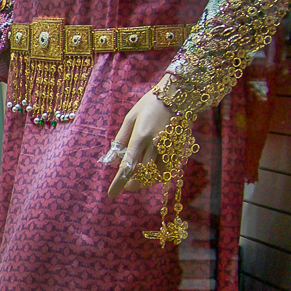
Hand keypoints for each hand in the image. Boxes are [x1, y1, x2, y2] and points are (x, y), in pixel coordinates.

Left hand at [106, 84, 177, 199]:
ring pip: (157, 175)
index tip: (111, 195)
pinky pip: (169, 168)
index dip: (118, 183)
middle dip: (133, 184)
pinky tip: (153, 171)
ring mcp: (170, 147)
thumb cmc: (149, 104)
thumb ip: (121, 139)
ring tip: (138, 179)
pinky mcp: (179, 148)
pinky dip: (159, 174)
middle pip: (143, 174)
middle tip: (126, 185)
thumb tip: (113, 159)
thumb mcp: (130, 118)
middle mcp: (156, 145)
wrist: (177, 95)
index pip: (128, 166)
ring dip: (147, 181)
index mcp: (141, 137)